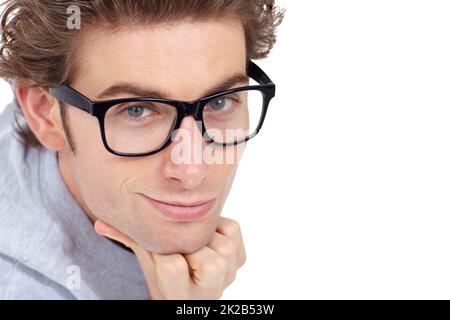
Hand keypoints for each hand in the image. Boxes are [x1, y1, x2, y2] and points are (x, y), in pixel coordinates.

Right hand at [94, 217, 245, 299]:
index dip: (162, 251)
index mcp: (181, 295)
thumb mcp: (146, 264)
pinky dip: (220, 226)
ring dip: (205, 234)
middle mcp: (210, 288)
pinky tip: (209, 236)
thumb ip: (128, 241)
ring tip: (196, 243)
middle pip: (200, 253)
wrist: (194, 290)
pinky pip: (232, 228)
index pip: (171, 265)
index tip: (161, 251)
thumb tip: (100, 223)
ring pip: (220, 241)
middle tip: (182, 245)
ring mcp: (228, 275)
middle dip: (187, 242)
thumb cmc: (166, 277)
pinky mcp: (239, 259)